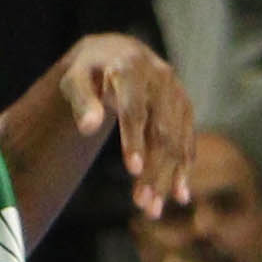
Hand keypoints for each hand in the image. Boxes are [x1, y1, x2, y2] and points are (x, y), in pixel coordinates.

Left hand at [51, 37, 194, 207]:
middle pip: (161, 130)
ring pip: (177, 139)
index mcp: (131, 67)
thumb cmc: (89, 71)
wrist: (117, 53)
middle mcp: (160, 78)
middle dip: (155, 170)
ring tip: (153, 209)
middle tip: (143, 206)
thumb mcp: (74, 80)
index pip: (135, 108)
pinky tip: (179, 194)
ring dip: (168, 176)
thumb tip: (88, 128)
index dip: (135, 139)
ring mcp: (176, 92)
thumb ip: (82, 101)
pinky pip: (187, 140)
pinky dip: (183, 167)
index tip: (134, 171)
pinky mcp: (185, 105)